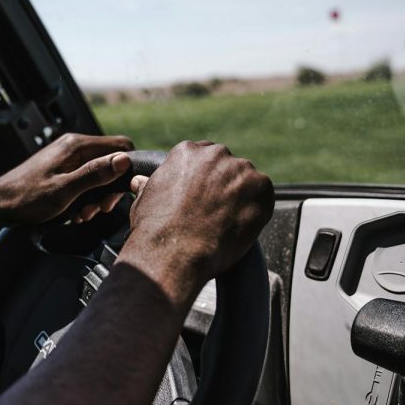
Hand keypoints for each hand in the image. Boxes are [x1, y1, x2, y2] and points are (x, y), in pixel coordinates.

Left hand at [0, 133, 133, 224]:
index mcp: (76, 146)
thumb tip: (123, 161)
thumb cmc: (26, 198)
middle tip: (100, 208)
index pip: (121, 146)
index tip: (119, 192)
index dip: (126, 169)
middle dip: (110, 188)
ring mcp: (68, 158)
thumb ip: (94, 174)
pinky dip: (85, 198)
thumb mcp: (65, 190)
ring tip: (83, 214)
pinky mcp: (62, 170)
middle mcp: (74, 147)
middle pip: (111, 162)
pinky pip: (85, 180)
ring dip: (96, 197)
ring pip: (99, 174)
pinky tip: (75, 212)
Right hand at [120, 141, 273, 299]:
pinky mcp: (260, 187)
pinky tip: (241, 226)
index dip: (204, 179)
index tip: (202, 196)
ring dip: (241, 198)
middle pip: (227, 166)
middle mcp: (214, 154)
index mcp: (186, 151)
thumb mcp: (143, 200)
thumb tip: (139, 181)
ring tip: (227, 223)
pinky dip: (257, 211)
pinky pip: (264, 197)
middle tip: (215, 212)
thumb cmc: (156, 230)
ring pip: (246, 181)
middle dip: (224, 186)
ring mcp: (239, 169)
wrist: (174, 252)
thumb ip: (149, 185)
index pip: (203, 156)